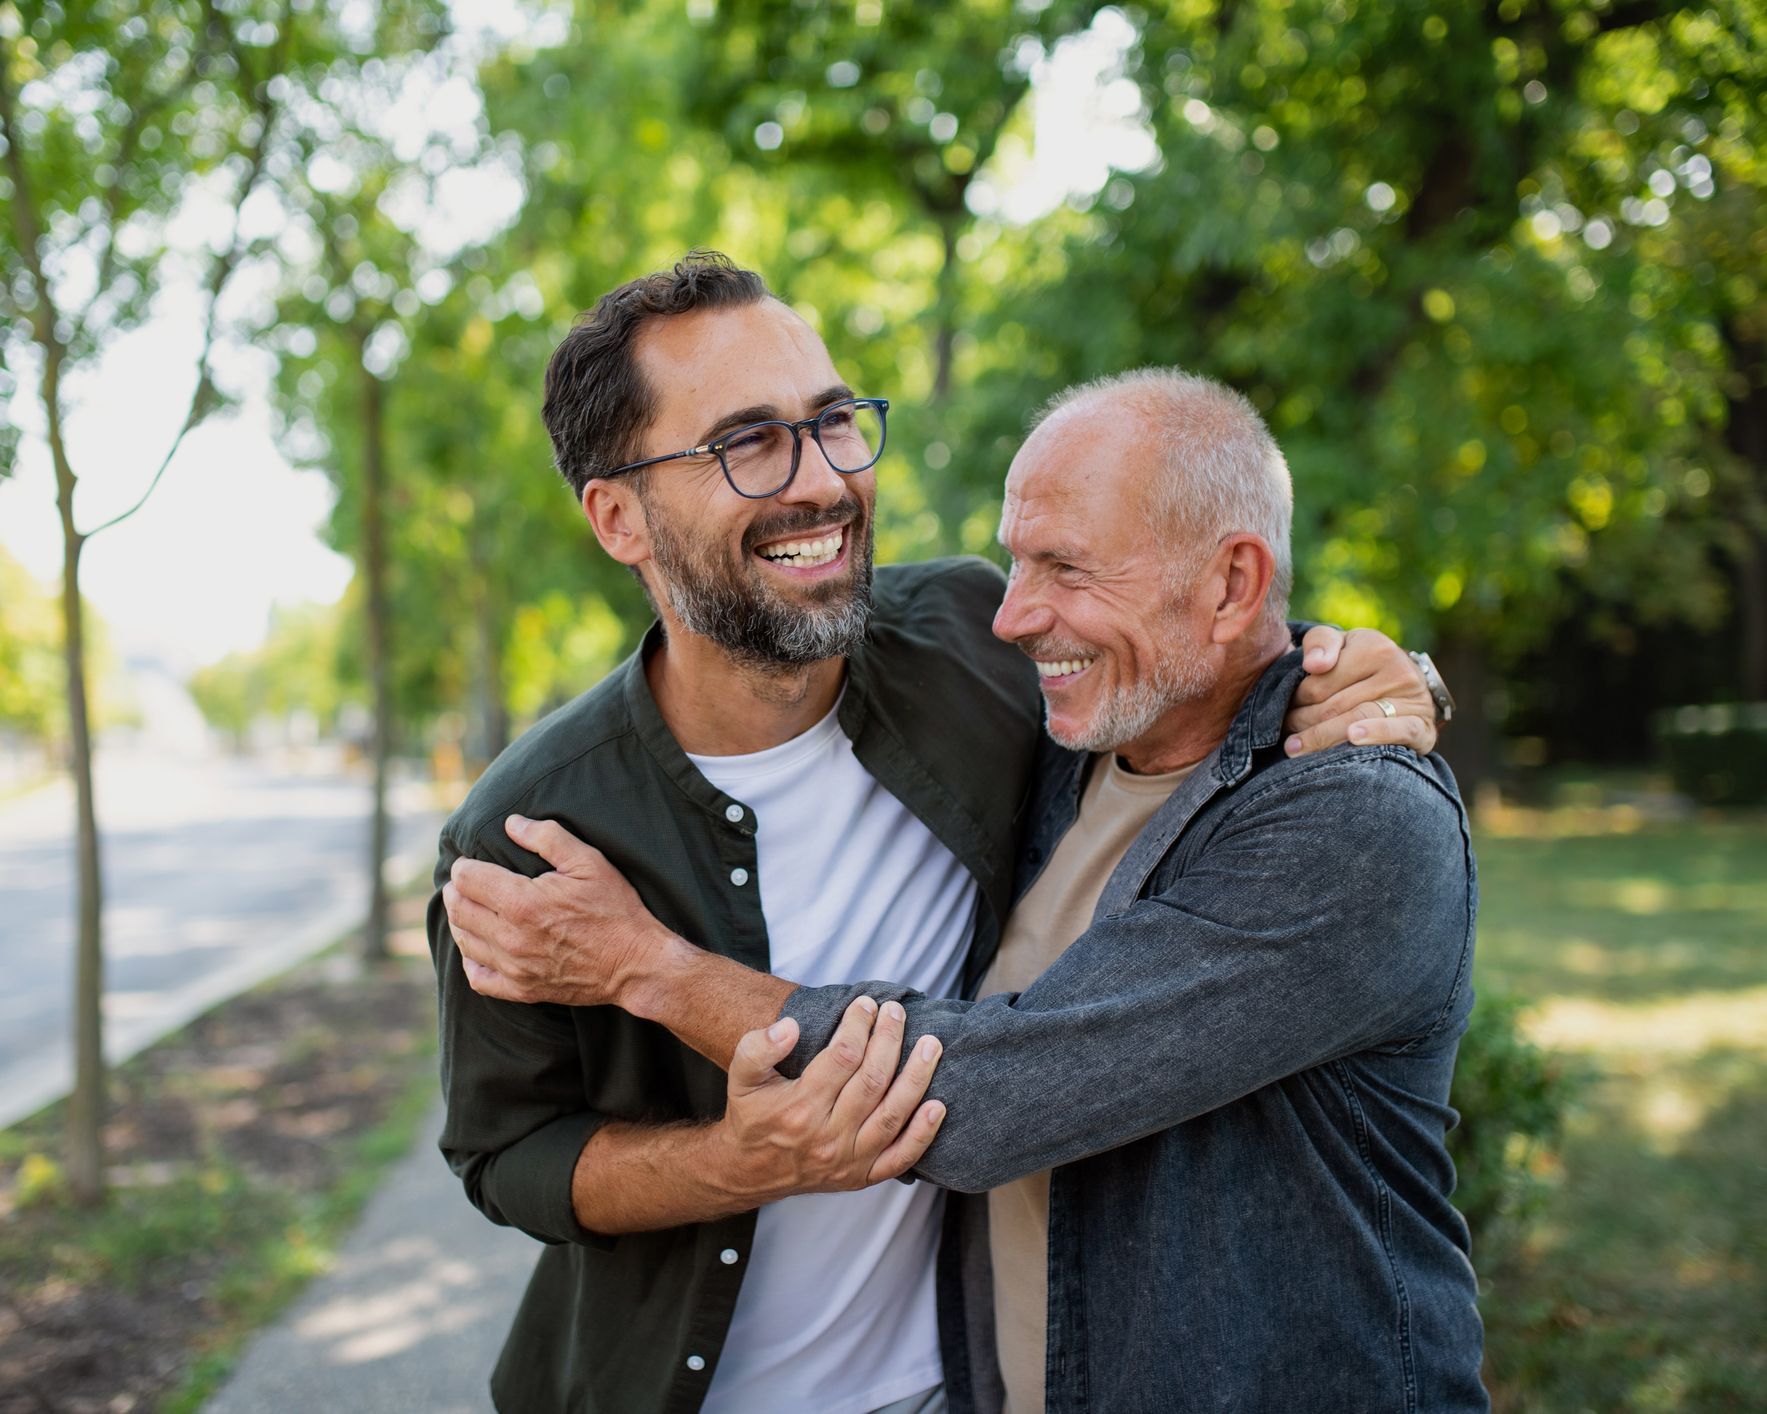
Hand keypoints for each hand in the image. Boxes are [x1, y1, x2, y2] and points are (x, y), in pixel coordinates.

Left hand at [443, 815, 669, 1006]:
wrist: (635, 964)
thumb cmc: (615, 909)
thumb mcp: (589, 862)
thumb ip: (547, 837)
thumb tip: (511, 823)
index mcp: (523, 901)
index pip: (467, 878)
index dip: (465, 865)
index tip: (471, 861)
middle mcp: (510, 936)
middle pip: (459, 909)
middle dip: (457, 890)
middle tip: (466, 881)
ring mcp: (514, 966)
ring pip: (464, 941)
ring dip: (460, 920)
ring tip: (468, 908)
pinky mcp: (521, 989)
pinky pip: (478, 978)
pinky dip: (470, 961)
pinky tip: (477, 947)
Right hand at [718, 997, 946, 1200]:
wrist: (750, 1172)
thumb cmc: (751, 1116)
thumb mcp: (741, 1078)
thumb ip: (758, 1047)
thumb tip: (791, 1026)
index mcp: (799, 1107)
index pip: (843, 1057)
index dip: (859, 1025)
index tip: (866, 1004)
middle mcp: (827, 1136)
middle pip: (873, 1081)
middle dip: (890, 1040)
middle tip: (897, 1012)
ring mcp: (848, 1160)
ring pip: (892, 1115)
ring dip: (916, 1078)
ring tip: (931, 1045)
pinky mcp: (862, 1177)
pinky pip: (900, 1158)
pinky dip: (923, 1134)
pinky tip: (938, 1106)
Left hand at [1282, 626, 1439, 757]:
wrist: (1407, 684)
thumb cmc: (1361, 663)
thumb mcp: (1341, 644)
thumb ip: (1320, 643)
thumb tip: (1314, 664)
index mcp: (1373, 647)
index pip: (1320, 682)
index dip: (1296, 699)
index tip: (1285, 708)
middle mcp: (1397, 669)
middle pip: (1334, 705)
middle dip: (1303, 721)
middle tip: (1286, 733)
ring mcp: (1413, 698)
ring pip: (1357, 719)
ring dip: (1322, 737)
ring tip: (1295, 748)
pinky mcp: (1423, 726)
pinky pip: (1399, 731)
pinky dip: (1375, 734)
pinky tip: (1353, 738)